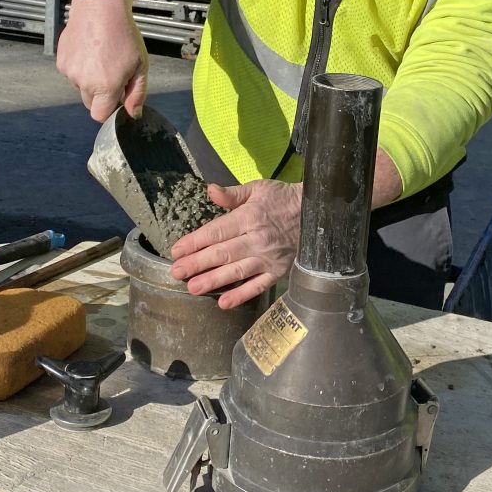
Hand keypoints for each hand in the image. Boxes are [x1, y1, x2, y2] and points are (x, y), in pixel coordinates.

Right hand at [57, 0, 148, 121]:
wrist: (100, 7)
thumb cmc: (123, 34)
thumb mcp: (140, 65)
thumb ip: (137, 94)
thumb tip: (132, 114)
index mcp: (105, 86)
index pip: (100, 115)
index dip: (110, 110)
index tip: (117, 98)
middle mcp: (84, 82)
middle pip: (90, 103)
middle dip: (100, 95)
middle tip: (112, 74)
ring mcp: (70, 71)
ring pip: (80, 86)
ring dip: (89, 80)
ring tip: (101, 57)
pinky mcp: (61, 61)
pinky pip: (71, 73)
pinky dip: (80, 67)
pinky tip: (90, 50)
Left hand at [170, 179, 302, 308]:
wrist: (315, 214)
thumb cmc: (281, 200)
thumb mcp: (258, 188)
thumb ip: (232, 194)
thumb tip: (210, 190)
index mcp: (250, 217)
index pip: (217, 231)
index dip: (195, 241)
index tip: (177, 250)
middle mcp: (257, 239)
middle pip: (223, 253)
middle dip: (197, 263)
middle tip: (176, 272)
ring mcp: (268, 258)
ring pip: (237, 272)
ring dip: (214, 281)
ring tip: (193, 288)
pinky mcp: (277, 272)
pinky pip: (257, 286)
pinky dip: (241, 295)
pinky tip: (223, 303)